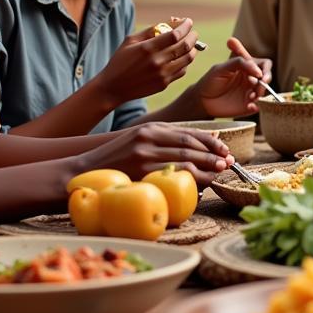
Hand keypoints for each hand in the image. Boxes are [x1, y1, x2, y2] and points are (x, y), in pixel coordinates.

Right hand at [76, 121, 232, 186]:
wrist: (84, 171)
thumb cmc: (115, 159)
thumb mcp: (139, 141)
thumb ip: (163, 141)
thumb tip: (197, 146)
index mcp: (150, 128)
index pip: (187, 132)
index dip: (209, 141)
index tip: (224, 148)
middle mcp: (149, 138)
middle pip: (190, 146)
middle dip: (213, 154)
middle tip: (228, 162)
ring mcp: (144, 155)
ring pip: (185, 161)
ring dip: (206, 168)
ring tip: (219, 173)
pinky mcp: (140, 172)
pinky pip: (172, 176)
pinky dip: (190, 180)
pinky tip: (200, 184)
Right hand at [96, 18, 198, 104]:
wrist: (113, 88)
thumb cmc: (121, 60)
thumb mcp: (131, 40)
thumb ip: (151, 30)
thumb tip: (173, 21)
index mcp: (147, 48)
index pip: (175, 34)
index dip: (185, 26)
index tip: (188, 21)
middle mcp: (157, 61)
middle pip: (185, 46)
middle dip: (192, 35)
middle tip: (193, 31)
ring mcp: (162, 74)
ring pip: (188, 59)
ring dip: (193, 48)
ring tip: (191, 43)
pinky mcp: (164, 84)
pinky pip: (182, 70)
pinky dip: (186, 61)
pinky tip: (182, 56)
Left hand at [197, 38, 273, 116]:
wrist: (202, 100)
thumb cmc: (211, 81)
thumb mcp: (222, 68)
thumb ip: (239, 62)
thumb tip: (258, 71)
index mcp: (246, 67)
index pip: (263, 64)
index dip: (265, 68)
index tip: (258, 73)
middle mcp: (251, 79)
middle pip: (267, 77)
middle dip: (265, 81)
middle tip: (258, 83)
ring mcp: (251, 93)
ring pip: (264, 91)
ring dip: (260, 92)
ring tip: (251, 96)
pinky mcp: (248, 106)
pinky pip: (258, 106)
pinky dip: (256, 105)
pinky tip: (250, 105)